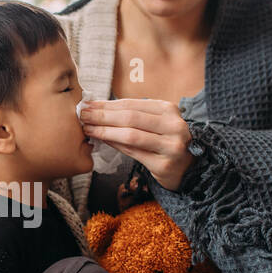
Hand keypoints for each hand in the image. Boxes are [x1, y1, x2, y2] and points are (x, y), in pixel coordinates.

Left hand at [80, 98, 194, 191]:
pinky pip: (134, 153)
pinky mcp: (164, 165)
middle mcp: (173, 126)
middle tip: (82, 114)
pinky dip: (115, 145)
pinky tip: (102, 140)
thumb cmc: (166, 141)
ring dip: (105, 131)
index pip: (132, 104)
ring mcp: (170, 146)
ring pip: (130, 135)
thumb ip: (134, 114)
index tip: (88, 104)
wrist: (189, 168)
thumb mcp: (157, 122)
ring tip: (87, 128)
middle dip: (102, 116)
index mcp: (169, 110)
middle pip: (130, 118)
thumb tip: (99, 108)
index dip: (107, 104)